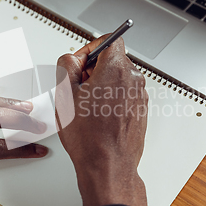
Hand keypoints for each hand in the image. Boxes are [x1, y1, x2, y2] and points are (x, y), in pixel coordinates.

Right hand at [56, 36, 148, 205]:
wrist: (108, 166)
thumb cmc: (89, 137)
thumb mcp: (65, 94)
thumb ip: (67, 65)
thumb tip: (72, 59)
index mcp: (116, 69)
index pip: (110, 40)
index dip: (91, 47)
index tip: (81, 60)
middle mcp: (133, 80)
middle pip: (113, 59)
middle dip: (94, 68)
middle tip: (78, 85)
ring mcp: (139, 97)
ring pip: (118, 78)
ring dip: (102, 84)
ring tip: (86, 105)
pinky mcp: (140, 111)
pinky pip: (124, 95)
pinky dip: (111, 98)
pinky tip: (97, 115)